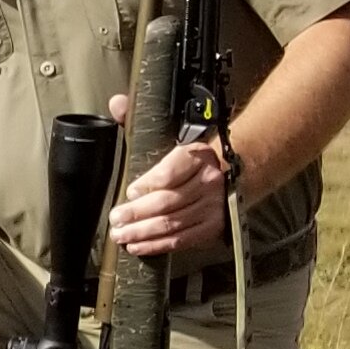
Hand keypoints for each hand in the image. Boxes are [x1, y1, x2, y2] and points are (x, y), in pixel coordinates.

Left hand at [107, 99, 233, 258]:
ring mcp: (212, 206)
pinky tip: (138, 245)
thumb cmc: (190, 158)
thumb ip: (137, 119)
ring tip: (120, 234)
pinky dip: (157, 244)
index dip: (148, 184)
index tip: (130, 191)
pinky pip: (181, 239)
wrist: (233, 173)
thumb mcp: (168, 134)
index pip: (171, 172)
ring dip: (143, 232)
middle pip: (167, 201)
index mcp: (197, 155)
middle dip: (137, 213)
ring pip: (172, 222)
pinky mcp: (212, 227)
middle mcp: (209, 181)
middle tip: (116, 219)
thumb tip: (117, 103)